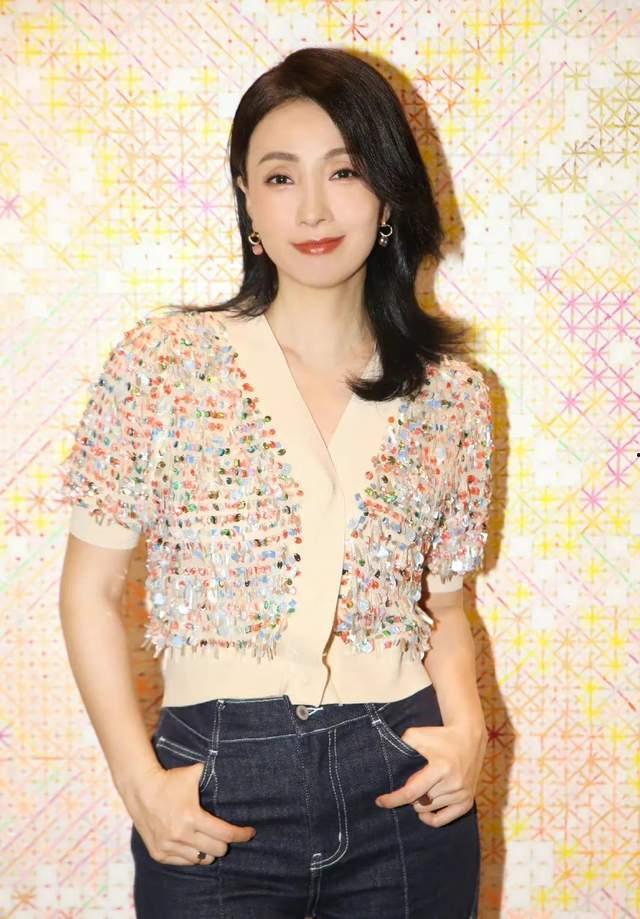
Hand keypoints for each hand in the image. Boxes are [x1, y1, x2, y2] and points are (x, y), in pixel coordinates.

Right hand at [124, 761, 255, 864]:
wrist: (140, 789)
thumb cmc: (170, 780)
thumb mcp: (194, 773)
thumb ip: (214, 773)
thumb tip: (235, 767)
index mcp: (192, 817)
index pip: (225, 834)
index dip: (241, 834)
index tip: (250, 832)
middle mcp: (180, 835)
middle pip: (217, 850)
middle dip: (225, 842)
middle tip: (226, 834)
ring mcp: (168, 846)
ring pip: (202, 859)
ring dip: (209, 850)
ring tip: (210, 839)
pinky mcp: (159, 854)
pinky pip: (185, 862)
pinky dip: (193, 855)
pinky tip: (194, 843)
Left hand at [375, 721, 486, 826]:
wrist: (469, 737)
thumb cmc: (439, 736)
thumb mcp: (416, 735)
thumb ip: (400, 748)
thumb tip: (387, 766)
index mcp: (440, 768)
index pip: (412, 792)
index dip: (393, 799)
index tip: (380, 801)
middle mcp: (453, 784)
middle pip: (419, 801)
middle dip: (410, 793)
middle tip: (412, 779)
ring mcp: (462, 794)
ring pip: (429, 809)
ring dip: (420, 802)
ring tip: (421, 786)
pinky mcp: (468, 801)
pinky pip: (444, 820)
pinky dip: (430, 818)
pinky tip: (424, 810)